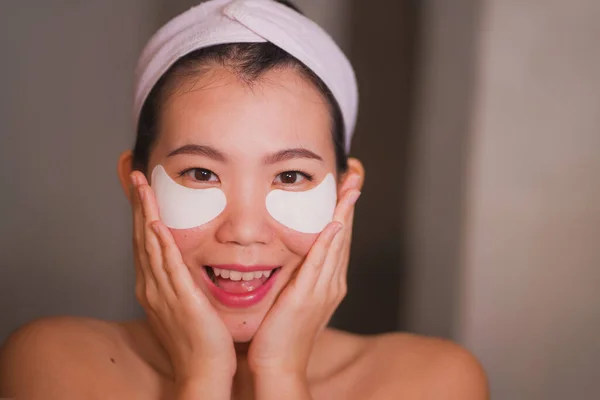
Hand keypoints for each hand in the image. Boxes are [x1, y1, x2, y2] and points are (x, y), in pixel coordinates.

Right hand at [129, 171, 235, 386]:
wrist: (203, 370)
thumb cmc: (199, 339)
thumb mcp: (186, 303)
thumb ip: (182, 280)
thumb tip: (186, 263)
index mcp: (154, 286)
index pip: (145, 241)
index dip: (142, 212)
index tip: (142, 189)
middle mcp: (152, 286)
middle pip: (141, 236)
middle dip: (139, 204)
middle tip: (135, 174)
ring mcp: (163, 293)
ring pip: (150, 245)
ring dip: (146, 213)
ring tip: (142, 186)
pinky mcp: (180, 299)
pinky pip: (168, 267)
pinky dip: (160, 245)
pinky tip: (156, 224)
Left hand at [247, 174, 360, 378]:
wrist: (278, 365)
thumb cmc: (280, 334)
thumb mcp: (293, 298)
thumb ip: (298, 275)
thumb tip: (294, 256)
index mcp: (328, 282)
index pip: (337, 237)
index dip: (343, 209)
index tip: (346, 184)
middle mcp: (331, 283)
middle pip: (343, 234)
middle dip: (349, 202)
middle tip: (355, 172)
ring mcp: (323, 290)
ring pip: (336, 243)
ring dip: (344, 213)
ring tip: (351, 185)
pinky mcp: (308, 297)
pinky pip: (321, 264)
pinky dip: (329, 242)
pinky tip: (334, 222)